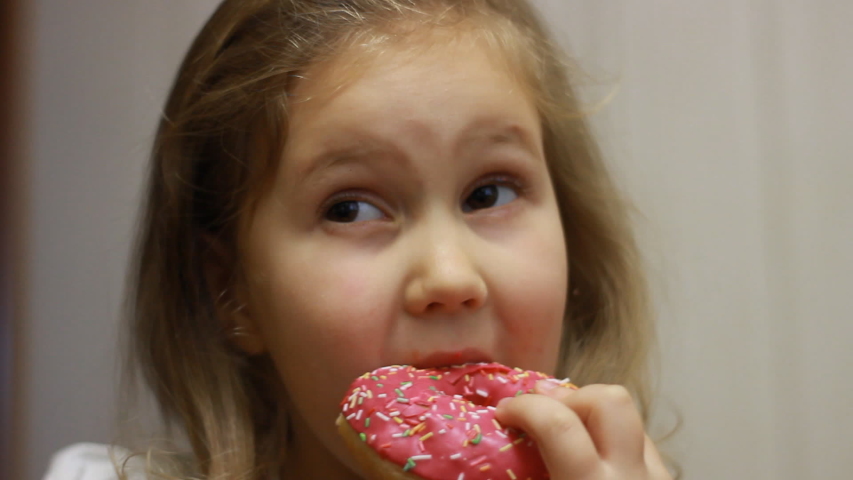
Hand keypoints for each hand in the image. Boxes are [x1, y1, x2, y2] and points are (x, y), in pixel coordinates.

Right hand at [495, 381, 671, 479]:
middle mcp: (630, 475)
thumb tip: (487, 457)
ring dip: (589, 413)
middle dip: (567, 396)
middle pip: (609, 400)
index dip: (524, 407)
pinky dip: (610, 437)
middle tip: (538, 413)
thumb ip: (521, 475)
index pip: (559, 424)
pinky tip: (591, 454)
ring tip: (563, 430)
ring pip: (628, 415)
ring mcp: (656, 477)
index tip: (503, 413)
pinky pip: (641, 442)